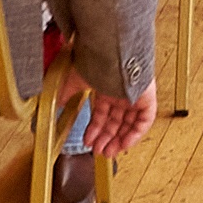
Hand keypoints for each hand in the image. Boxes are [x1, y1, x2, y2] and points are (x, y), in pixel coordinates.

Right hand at [57, 46, 159, 167]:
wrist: (111, 51)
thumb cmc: (95, 59)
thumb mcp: (74, 80)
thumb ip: (66, 94)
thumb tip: (55, 104)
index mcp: (106, 86)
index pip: (103, 112)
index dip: (96, 129)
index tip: (89, 140)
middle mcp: (121, 91)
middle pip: (116, 121)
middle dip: (106, 138)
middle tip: (98, 150)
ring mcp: (134, 95)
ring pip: (129, 123)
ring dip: (118, 140)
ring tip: (107, 152)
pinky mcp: (147, 97)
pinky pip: (144, 121)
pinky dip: (134, 134)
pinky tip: (123, 144)